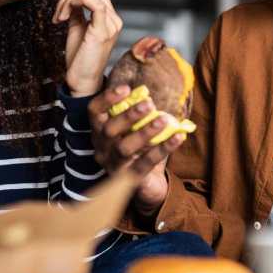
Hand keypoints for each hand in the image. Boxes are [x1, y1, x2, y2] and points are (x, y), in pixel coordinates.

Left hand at [53, 0, 122, 95]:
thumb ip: (73, 4)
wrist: (81, 81)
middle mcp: (113, 18)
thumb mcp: (74, 25)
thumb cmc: (79, 58)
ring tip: (58, 16)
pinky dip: (74, 3)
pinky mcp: (103, 31)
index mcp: (108, 17)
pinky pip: (93, 3)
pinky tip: (63, 16)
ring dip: (67, 0)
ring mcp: (111, 24)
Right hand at [88, 85, 187, 213]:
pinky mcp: (129, 180)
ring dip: (144, 132)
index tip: (127, 88)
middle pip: (108, 130)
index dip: (107, 99)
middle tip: (148, 103)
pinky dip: (162, 149)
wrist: (147, 184)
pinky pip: (145, 163)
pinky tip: (177, 137)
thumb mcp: (136, 129)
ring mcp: (113, 166)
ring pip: (124, 148)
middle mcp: (102, 149)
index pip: (94, 112)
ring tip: (163, 121)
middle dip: (128, 115)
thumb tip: (148, 96)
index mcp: (99, 132)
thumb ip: (138, 114)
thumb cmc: (140, 148)